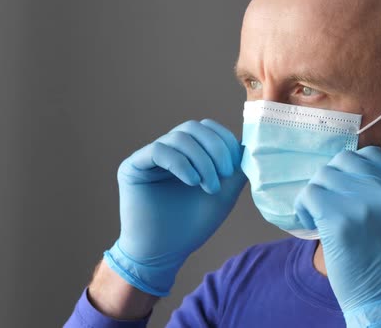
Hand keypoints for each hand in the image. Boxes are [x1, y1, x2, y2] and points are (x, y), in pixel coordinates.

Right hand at [104, 119, 245, 295]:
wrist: (164, 254)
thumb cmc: (192, 226)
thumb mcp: (224, 194)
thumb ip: (236, 169)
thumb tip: (248, 145)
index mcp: (187, 154)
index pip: (207, 129)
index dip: (224, 140)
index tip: (234, 167)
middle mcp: (168, 150)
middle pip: (193, 127)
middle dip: (215, 148)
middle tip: (224, 174)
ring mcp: (149, 157)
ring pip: (179, 137)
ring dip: (202, 161)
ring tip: (209, 187)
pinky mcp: (132, 166)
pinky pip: (158, 150)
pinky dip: (181, 163)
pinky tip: (192, 182)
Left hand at [294, 146, 380, 326]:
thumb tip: (349, 171)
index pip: (371, 154)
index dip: (350, 167)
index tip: (343, 187)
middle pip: (342, 161)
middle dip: (329, 181)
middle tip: (328, 204)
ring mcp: (361, 203)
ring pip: (322, 176)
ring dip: (315, 196)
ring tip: (320, 218)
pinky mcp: (337, 219)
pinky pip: (308, 196)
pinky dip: (304, 209)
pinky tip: (313, 225)